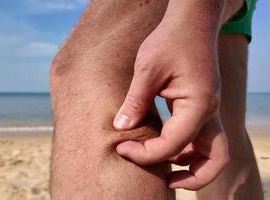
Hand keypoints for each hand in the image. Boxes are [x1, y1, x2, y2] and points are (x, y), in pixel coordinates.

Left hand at [113, 18, 228, 189]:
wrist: (191, 21)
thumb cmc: (170, 39)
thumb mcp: (147, 69)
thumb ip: (135, 101)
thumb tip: (121, 128)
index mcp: (199, 105)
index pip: (174, 144)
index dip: (146, 154)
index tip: (122, 148)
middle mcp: (209, 111)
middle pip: (214, 159)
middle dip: (192, 178)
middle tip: (165, 182)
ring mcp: (208, 108)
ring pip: (212, 150)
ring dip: (191, 164)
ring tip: (162, 167)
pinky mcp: (201, 104)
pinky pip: (201, 136)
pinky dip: (187, 148)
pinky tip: (164, 145)